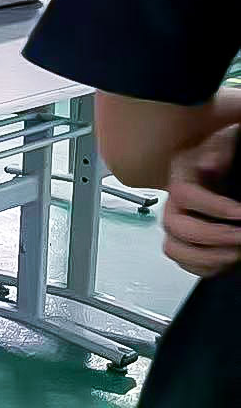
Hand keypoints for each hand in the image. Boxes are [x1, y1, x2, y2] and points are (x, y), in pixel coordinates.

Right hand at [161, 125, 240, 277]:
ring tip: (236, 252)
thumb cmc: (226, 156)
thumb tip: (209, 163)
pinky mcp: (185, 242)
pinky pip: (185, 263)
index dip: (213, 207)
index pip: (183, 194)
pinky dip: (206, 267)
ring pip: (174, 249)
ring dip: (208, 257)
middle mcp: (173, 201)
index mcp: (180, 173)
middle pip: (174, 226)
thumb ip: (219, 149)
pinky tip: (228, 258)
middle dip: (213, 236)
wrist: (229, 174)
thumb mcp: (225, 140)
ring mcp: (177, 223)